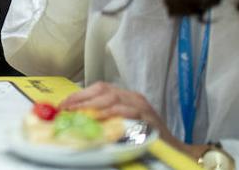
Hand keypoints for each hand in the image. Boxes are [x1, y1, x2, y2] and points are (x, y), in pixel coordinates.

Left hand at [60, 82, 181, 148]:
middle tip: (66, 108)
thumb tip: (79, 117)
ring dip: (91, 105)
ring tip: (76, 113)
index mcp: (126, 96)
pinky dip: (110, 113)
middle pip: (103, 90)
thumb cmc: (146, 138)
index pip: (99, 88)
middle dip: (81, 98)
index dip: (80, 94)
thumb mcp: (124, 123)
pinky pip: (126, 111)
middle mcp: (133, 97)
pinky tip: (98, 118)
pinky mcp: (147, 118)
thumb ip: (106, 117)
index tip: (64, 104)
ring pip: (112, 98)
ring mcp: (141, 106)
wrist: (174, 150)